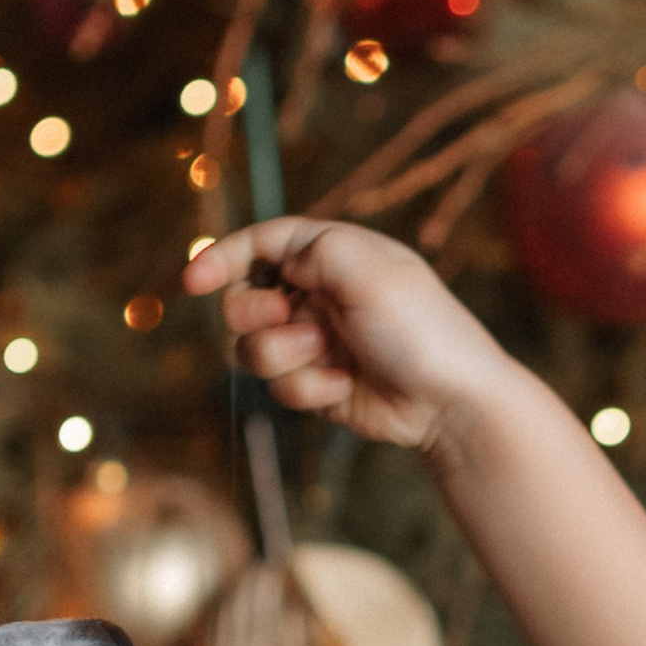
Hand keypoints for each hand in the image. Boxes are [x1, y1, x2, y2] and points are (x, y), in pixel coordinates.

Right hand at [185, 218, 524, 459]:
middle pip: (244, 298)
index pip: (263, 244)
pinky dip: (306, 389)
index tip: (194, 281)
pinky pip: (279, 387)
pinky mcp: (316, 384)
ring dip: (281, 357)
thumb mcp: (366, 270)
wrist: (450, 401)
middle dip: (254, 314)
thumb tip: (276, 262)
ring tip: (325, 359)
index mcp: (333, 255)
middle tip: (287, 321)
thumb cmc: (419, 329)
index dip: (223, 257)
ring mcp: (315, 342)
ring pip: (252, 348)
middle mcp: (319, 295)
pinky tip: (342, 389)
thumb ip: (311, 249)